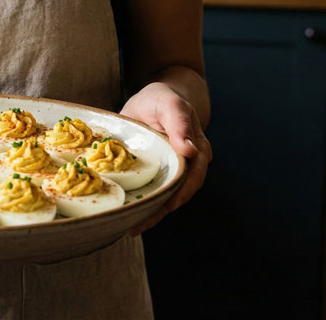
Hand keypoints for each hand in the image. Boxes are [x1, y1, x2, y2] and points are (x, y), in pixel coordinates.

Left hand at [119, 82, 211, 234]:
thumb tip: (191, 152)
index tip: (165, 208)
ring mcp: (173, 171)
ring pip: (165, 197)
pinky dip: (142, 203)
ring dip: (149, 213)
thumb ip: (179, 123)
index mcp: (198, 150)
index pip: (192, 178)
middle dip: (158, 212)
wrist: (157, 98)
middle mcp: (190, 165)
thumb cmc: (163, 99)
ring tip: (129, 228)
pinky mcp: (159, 173)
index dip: (179, 194)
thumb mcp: (170, 104)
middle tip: (136, 227)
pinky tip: (126, 214)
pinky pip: (153, 191)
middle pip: (178, 194)